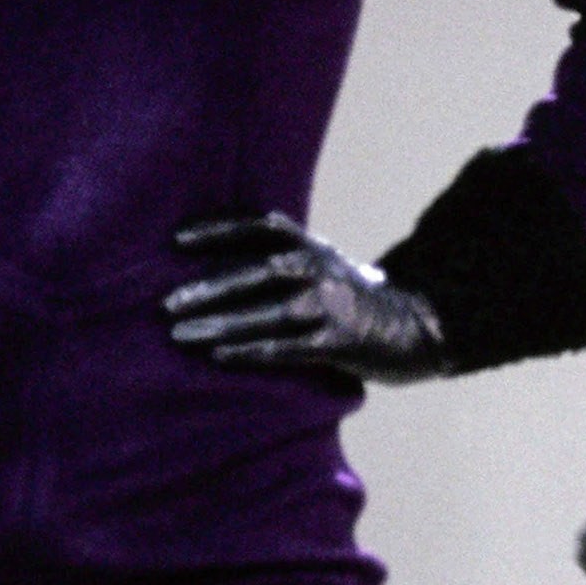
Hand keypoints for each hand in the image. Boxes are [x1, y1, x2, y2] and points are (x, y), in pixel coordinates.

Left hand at [165, 214, 445, 383]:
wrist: (419, 328)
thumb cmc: (354, 302)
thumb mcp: (324, 266)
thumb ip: (284, 260)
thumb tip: (219, 267)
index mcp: (313, 247)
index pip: (261, 227)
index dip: (218, 231)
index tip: (177, 240)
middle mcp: (321, 269)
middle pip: (259, 272)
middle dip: (210, 288)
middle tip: (167, 304)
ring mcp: (333, 305)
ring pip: (269, 312)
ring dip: (222, 324)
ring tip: (181, 334)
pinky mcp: (342, 342)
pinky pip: (289, 347)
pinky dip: (253, 351)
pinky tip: (221, 357)